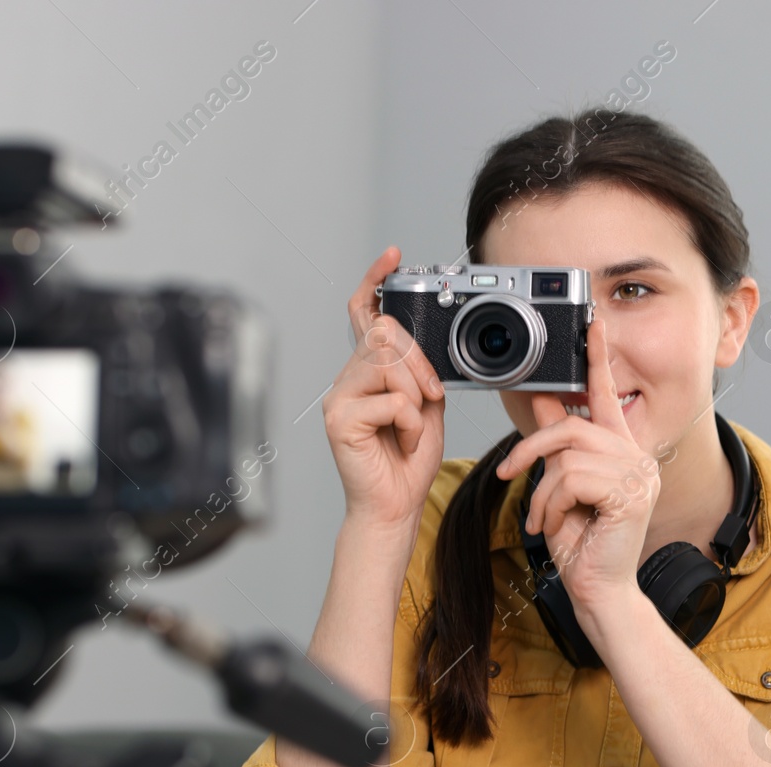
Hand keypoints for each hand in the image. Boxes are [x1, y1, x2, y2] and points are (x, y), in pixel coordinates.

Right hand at [323, 246, 445, 528]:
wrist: (395, 506)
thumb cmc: (408, 460)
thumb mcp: (426, 405)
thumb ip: (420, 371)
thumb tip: (422, 344)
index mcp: (368, 371)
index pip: (363, 314)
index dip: (375, 282)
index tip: (393, 256)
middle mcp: (348, 378)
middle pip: (383, 334)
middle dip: (418, 363)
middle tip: (432, 398)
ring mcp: (339, 397)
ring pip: (387, 365)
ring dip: (416, 397)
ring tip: (412, 428)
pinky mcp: (338, 419)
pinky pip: (390, 400)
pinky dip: (410, 423)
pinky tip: (401, 442)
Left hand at [494, 320, 659, 623]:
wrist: (598, 591)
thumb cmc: (582, 544)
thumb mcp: (560, 487)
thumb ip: (556, 445)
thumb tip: (541, 400)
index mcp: (621, 450)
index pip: (608, 395)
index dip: (598, 359)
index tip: (591, 325)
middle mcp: (636, 456)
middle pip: (572, 425)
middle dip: (530, 448)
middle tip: (509, 474)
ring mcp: (638, 475)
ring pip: (568, 454)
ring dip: (542, 489)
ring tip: (543, 516)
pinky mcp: (630, 494)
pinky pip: (573, 478)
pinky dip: (553, 503)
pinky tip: (556, 524)